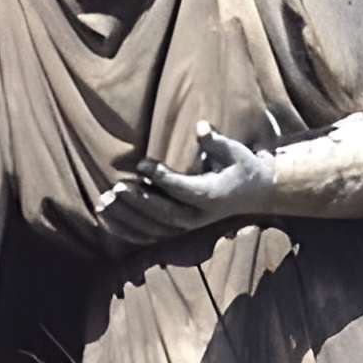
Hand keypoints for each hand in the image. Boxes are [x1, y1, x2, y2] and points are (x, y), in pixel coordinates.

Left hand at [94, 121, 275, 241]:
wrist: (257, 194)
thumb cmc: (244, 168)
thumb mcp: (236, 152)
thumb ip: (216, 142)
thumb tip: (201, 127)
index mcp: (211, 196)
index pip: (182, 188)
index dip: (160, 177)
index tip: (141, 163)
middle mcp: (198, 216)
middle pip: (163, 213)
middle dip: (137, 202)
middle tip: (115, 187)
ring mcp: (188, 227)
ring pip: (153, 228)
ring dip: (127, 217)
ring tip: (104, 202)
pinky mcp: (180, 230)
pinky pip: (150, 235)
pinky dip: (127, 230)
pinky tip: (107, 219)